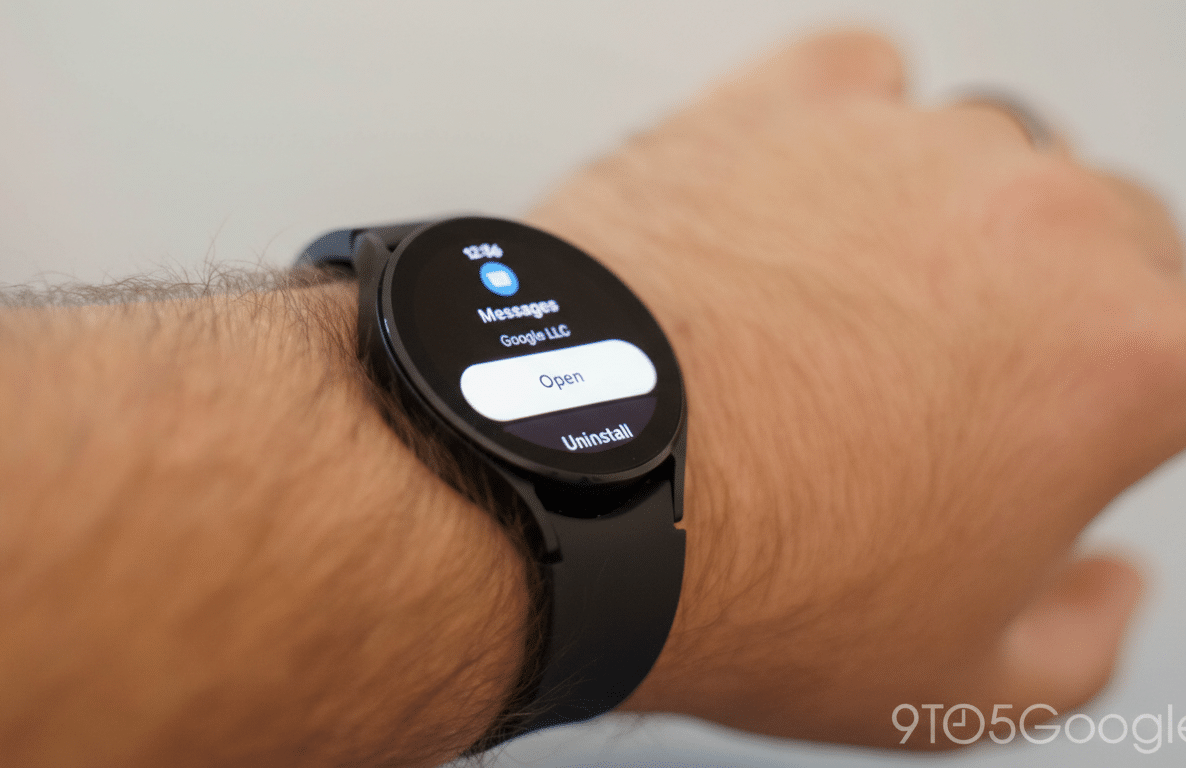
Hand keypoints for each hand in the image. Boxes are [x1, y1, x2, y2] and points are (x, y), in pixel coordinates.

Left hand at [529, 30, 1183, 746]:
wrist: (565, 486)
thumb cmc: (747, 580)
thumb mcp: (958, 686)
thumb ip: (1084, 633)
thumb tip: (1108, 581)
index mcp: (1126, 354)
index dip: (1137, 395)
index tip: (1078, 421)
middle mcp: (1036, 221)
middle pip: (1110, 236)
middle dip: (1059, 311)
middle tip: (961, 389)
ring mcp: (907, 148)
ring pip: (990, 159)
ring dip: (954, 226)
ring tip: (854, 314)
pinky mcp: (784, 104)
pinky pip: (864, 84)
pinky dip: (852, 136)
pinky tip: (803, 210)